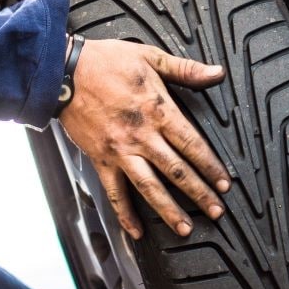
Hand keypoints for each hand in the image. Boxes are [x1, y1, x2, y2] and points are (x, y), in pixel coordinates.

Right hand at [57, 38, 229, 238]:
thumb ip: (185, 69)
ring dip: (168, 211)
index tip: (224, 183)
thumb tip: (216, 73)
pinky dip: (125, 214)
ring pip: (149, 187)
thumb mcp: (150, 56)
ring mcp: (120, 151)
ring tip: (184, 228)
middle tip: (216, 211)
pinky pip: (115, 192)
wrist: (63, 72)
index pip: (192, 144)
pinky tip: (136, 231)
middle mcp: (141, 136)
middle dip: (199, 194)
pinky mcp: (101, 160)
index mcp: (158, 110)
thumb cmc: (104, 62)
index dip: (211, 166)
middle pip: (176, 171)